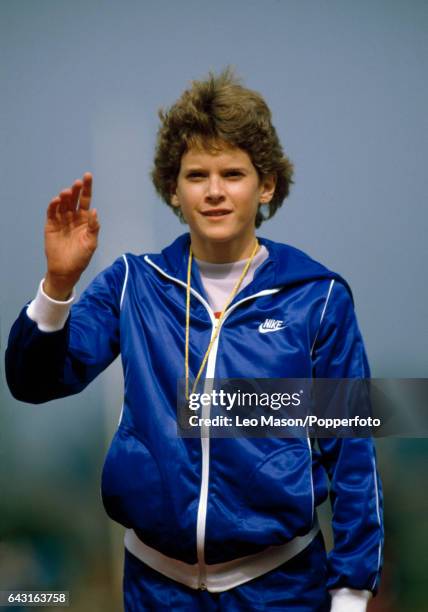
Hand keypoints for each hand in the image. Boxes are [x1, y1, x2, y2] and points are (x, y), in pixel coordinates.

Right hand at [44, 173, 98, 299]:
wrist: (66, 270)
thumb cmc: (81, 257)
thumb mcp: (91, 243)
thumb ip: (93, 227)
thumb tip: (95, 211)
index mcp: (85, 219)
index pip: (86, 200)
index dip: (87, 188)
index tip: (88, 176)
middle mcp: (73, 217)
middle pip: (74, 199)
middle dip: (76, 190)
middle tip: (78, 183)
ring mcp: (62, 220)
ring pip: (63, 204)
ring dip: (65, 196)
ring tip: (67, 192)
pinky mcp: (51, 225)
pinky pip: (52, 212)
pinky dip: (53, 205)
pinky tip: (57, 200)